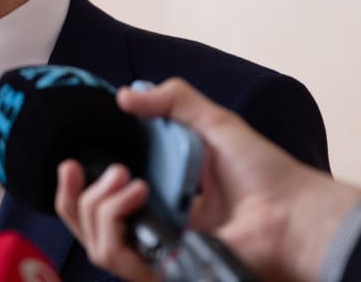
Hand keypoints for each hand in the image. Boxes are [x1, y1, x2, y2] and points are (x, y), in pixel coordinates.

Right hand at [55, 78, 360, 281]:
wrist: (291, 209)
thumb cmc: (262, 172)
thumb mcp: (212, 121)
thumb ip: (172, 100)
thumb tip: (124, 95)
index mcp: (157, 199)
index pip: (99, 203)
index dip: (75, 188)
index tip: (69, 162)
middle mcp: (152, 229)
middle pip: (86, 226)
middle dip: (69, 197)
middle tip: (76, 168)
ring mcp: (157, 254)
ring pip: (95, 244)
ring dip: (95, 206)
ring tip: (125, 180)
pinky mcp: (164, 271)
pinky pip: (116, 258)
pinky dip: (113, 224)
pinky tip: (135, 195)